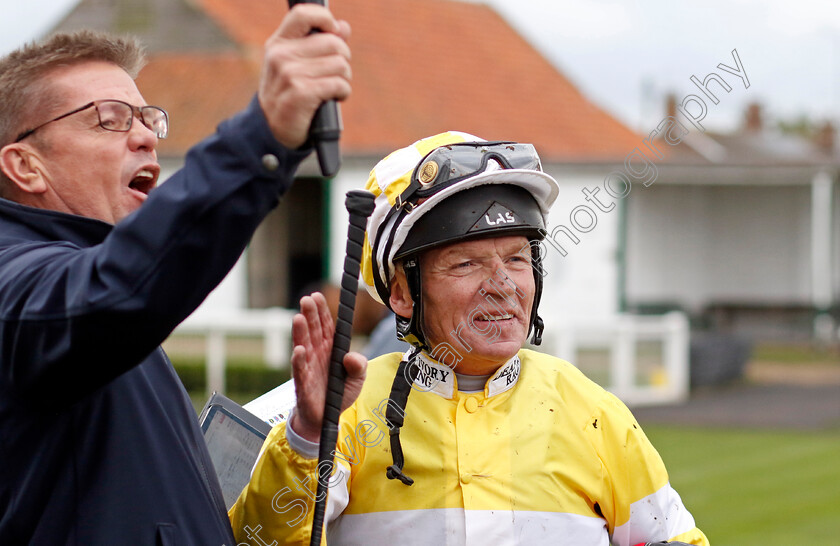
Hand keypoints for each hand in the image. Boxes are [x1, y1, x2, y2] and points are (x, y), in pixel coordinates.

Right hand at [258, 4, 351, 148]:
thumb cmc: (289, 94)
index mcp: (278, 43)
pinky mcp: (301, 94)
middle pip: (333, 42)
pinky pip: (338, 84)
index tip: (333, 32)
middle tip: (336, 73)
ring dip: (344, 78)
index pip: (303, 14)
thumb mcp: (297, 65)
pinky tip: (335, 98)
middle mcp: (281, 56)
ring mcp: (289, 74)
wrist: (273, 130)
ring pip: (340, 64)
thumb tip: (343, 27)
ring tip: (333, 88)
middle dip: (343, 59)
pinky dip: (343, 92)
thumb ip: (319, 44)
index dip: (325, 19)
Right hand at [289, 292, 366, 441]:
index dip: (322, 312)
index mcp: (330, 350)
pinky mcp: (304, 385)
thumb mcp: (357, 379)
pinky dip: (299, 361)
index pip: (326, 326)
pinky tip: (299, 350)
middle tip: (307, 299)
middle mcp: (317, 355)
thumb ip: (359, 366)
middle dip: (310, 315)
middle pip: (313, 331)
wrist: (326, 420)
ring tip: (299, 318)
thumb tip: (352, 356)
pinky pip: (301, 371)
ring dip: (301, 332)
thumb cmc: (339, 394)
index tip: (317, 296)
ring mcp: (308, 368)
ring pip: (304, 346)